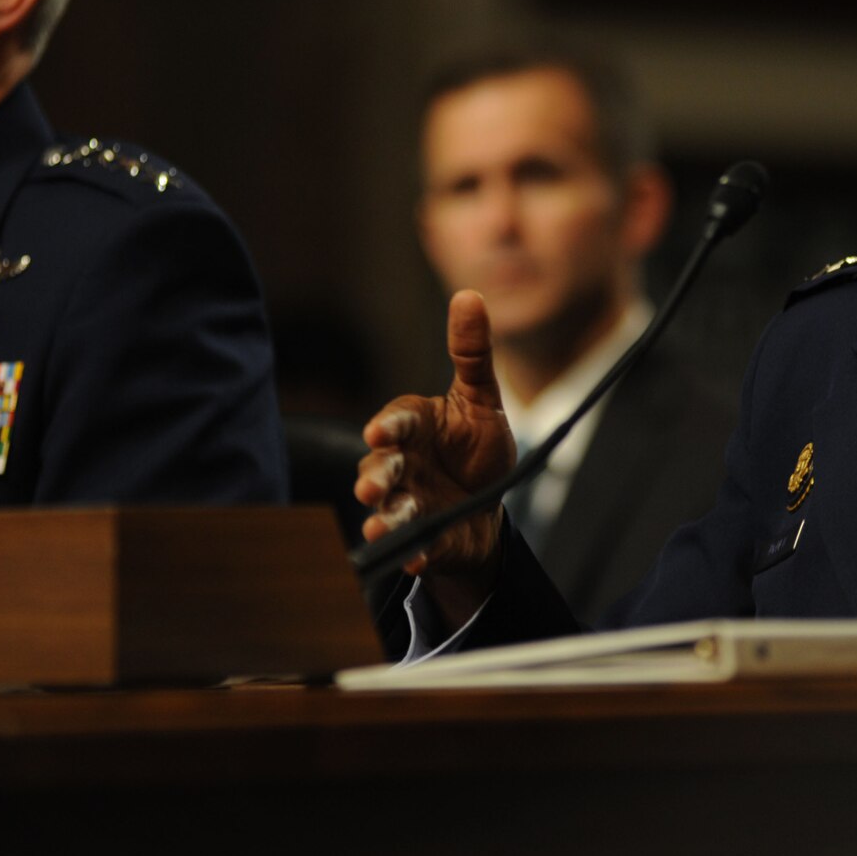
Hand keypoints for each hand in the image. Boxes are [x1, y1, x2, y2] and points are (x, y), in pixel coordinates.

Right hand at [354, 291, 513, 609]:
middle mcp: (402, 467)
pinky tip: (418, 559)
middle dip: (374, 478)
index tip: (380, 434)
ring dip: (385, 520)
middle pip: (380, 471)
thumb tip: (469, 296)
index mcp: (414, 427)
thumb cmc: (475, 446)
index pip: (396, 422)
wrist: (486, 504)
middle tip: (370, 487)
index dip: (388, 428)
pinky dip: (415, 555)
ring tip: (382, 530)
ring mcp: (410, 505)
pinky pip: (416, 550)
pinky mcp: (425, 541)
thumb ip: (471, 354)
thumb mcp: (481, 399)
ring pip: (389, 512)